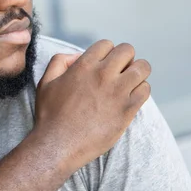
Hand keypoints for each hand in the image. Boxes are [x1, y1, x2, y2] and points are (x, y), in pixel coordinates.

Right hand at [33, 40, 151, 172]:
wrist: (58, 145)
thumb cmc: (50, 115)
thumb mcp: (46, 82)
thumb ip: (59, 61)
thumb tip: (78, 56)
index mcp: (84, 66)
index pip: (107, 44)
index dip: (106, 52)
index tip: (104, 63)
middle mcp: (103, 75)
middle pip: (127, 51)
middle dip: (125, 58)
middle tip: (119, 70)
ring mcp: (117, 92)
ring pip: (142, 68)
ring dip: (137, 71)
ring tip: (130, 81)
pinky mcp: (127, 110)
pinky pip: (145, 90)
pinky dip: (141, 90)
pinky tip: (131, 96)